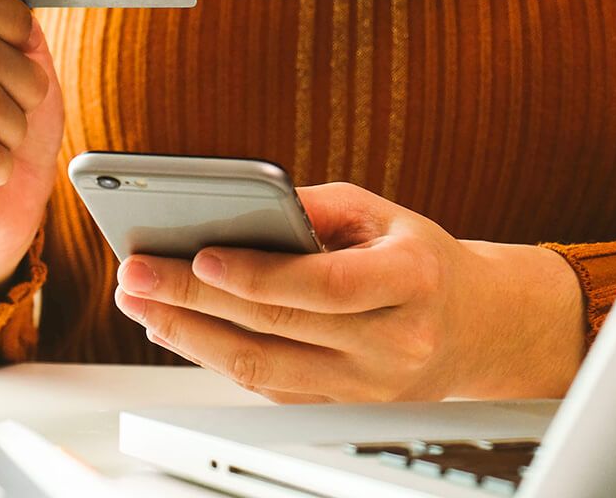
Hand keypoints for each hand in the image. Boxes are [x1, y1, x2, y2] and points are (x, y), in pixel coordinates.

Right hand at [0, 0, 64, 289]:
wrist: (0, 201)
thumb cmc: (6, 120)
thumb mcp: (21, 58)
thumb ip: (15, 26)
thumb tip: (20, 18)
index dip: (6, 17)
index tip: (23, 42)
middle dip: (25, 80)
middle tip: (23, 103)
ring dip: (15, 125)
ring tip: (1, 137)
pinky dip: (3, 166)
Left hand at [114, 183, 584, 401]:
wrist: (479, 329)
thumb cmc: (419, 261)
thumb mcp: (383, 214)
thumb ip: (315, 207)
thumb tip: (237, 205)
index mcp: (412, 281)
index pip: (325, 284)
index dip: (258, 274)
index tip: (200, 253)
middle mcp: (393, 343)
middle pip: (278, 327)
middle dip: (195, 299)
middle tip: (137, 273)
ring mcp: (368, 387)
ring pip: (262, 369)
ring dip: (189, 335)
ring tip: (140, 302)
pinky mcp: (344, 409)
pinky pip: (267, 388)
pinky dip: (214, 358)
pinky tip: (176, 329)